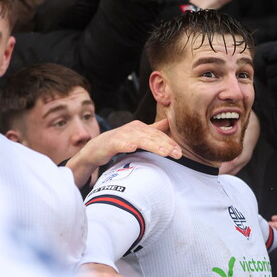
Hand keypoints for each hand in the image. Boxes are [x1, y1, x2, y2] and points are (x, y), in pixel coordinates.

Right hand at [66, 119, 180, 187]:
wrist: (96, 148)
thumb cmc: (120, 142)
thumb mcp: (138, 136)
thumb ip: (153, 130)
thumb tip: (168, 122)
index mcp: (140, 128)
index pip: (158, 135)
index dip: (169, 143)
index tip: (180, 152)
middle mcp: (132, 129)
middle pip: (151, 137)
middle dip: (165, 145)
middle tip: (177, 154)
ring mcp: (121, 135)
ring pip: (139, 140)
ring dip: (152, 145)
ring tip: (164, 152)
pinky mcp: (110, 143)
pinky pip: (119, 144)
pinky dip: (126, 145)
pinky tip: (132, 147)